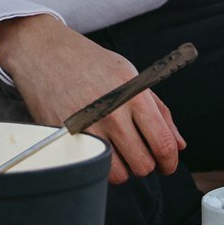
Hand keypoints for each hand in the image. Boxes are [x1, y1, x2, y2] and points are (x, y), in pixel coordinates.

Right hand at [0, 16, 185, 184]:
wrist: (44, 50)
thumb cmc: (90, 63)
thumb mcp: (131, 76)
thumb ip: (159, 111)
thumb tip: (179, 144)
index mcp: (134, 93)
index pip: (163, 143)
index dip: (170, 162)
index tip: (166, 165)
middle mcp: (113, 110)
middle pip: (143, 164)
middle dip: (146, 165)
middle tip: (138, 153)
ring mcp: (87, 123)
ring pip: (118, 173)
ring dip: (122, 169)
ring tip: (117, 152)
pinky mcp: (65, 133)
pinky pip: (92, 165)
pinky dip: (99, 163)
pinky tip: (98, 148)